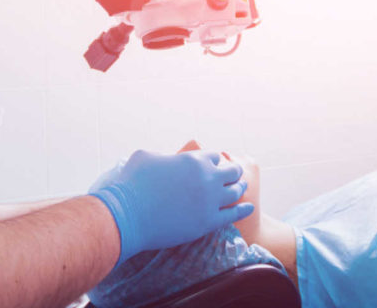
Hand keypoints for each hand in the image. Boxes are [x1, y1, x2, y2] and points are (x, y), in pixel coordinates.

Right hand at [89, 149, 253, 263]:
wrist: (126, 215)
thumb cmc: (130, 184)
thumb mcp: (146, 156)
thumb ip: (163, 154)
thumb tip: (165, 157)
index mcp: (194, 159)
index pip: (215, 156)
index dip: (214, 161)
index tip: (214, 166)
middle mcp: (207, 177)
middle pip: (232, 171)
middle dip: (232, 173)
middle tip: (233, 177)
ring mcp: (210, 200)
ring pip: (235, 191)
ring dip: (239, 189)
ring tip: (241, 190)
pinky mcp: (208, 222)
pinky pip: (234, 214)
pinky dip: (244, 210)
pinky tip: (250, 208)